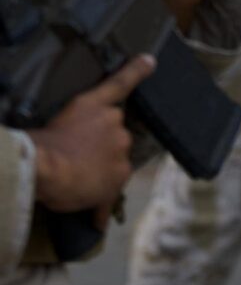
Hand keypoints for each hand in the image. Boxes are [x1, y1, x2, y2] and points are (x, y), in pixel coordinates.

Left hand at [31, 55, 151, 218]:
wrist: (46, 169)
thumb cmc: (62, 189)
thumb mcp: (85, 204)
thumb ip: (98, 205)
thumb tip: (100, 224)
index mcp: (122, 171)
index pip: (114, 167)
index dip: (97, 170)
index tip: (83, 173)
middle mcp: (124, 145)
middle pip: (113, 143)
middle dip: (96, 149)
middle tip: (74, 156)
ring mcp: (113, 123)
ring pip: (109, 121)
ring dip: (96, 128)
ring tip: (74, 138)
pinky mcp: (100, 102)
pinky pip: (121, 84)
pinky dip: (136, 71)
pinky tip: (149, 60)